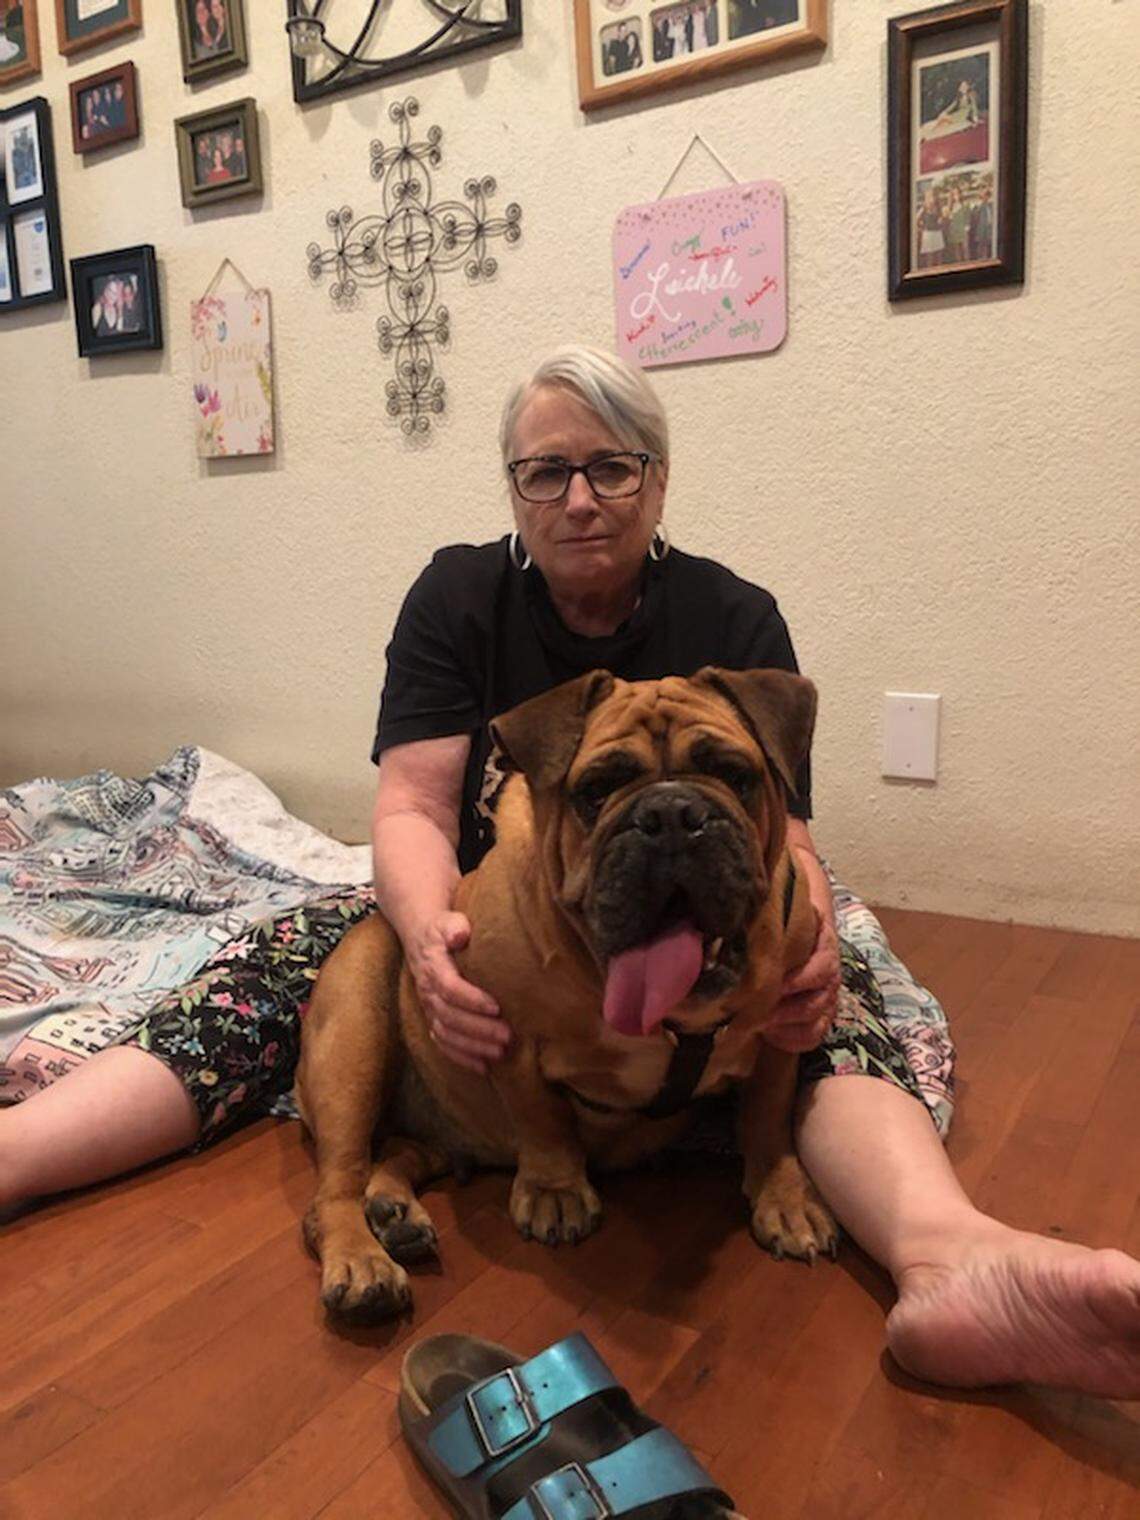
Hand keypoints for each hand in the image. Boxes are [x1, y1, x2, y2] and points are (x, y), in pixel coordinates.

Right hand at [406, 911, 509, 1073]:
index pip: (449, 987)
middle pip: (450, 1016)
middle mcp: (428, 992)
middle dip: (479, 1029)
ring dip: (473, 1047)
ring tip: (500, 1052)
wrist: (423, 939)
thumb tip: (461, 935)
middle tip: (507, 1035)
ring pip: (447, 1034)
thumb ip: (455, 926)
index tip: (496, 1007)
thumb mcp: (448, 920)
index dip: (471, 999)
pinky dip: (462, 1058)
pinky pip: (443, 1044)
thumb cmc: (443, 930)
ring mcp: (429, 1009)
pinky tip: (484, 1067)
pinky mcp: (434, 1020)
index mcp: (433, 967)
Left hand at [764, 909, 839, 1053]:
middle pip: (813, 1004)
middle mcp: (831, 982)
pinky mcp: (820, 1023)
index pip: (818, 971)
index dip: (794, 981)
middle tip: (752, 1011)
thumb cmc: (797, 932)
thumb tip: (764, 909)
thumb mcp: (797, 919)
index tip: (768, 984)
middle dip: (782, 1010)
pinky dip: (790, 1040)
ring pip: (813, 1024)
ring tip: (756, 1023)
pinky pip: (810, 1039)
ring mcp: (827, 1005)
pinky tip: (768, 1034)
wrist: (810, 942)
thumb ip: (787, 917)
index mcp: (827, 954)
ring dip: (783, 1027)